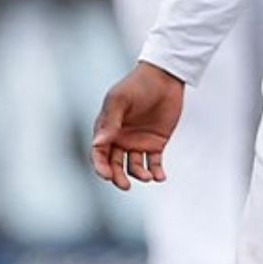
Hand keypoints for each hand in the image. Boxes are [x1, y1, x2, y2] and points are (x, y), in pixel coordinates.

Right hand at [90, 62, 185, 190]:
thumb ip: (111, 122)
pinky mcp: (155, 144)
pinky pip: (153, 164)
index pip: (99, 153)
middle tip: (125, 185)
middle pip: (114, 164)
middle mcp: (120, 138)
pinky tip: (159, 176)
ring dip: (139, 175)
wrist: (164, 78)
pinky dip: (156, 172)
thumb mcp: (120, 101)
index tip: (107, 176)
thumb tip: (98, 143)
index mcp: (106, 128)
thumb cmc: (136, 86)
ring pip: (133, 167)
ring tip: (148, 176)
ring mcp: (137, 142)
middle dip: (117, 177)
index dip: (100, 166)